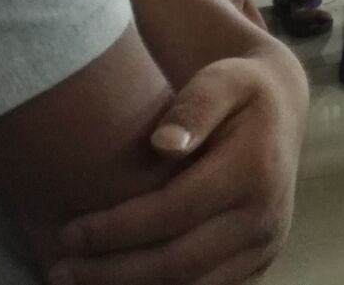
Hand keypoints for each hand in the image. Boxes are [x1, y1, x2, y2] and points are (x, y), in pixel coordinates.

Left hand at [49, 54, 305, 284]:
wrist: (283, 110)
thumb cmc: (239, 89)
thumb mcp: (223, 78)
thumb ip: (196, 103)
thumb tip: (165, 142)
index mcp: (255, 170)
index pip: (176, 212)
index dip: (117, 229)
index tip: (68, 231)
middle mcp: (265, 216)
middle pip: (179, 264)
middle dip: (112, 273)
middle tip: (60, 270)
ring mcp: (265, 246)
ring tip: (80, 280)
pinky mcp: (259, 263)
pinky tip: (120, 282)